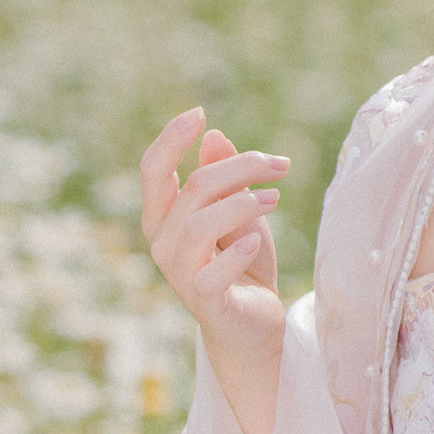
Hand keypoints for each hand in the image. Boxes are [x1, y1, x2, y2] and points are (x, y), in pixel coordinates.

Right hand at [139, 106, 291, 364]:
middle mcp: (163, 243)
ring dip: (243, 204)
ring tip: (275, 199)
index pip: (153, 170)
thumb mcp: (240, 213)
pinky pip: (212, 273)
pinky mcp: (204, 301)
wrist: (257, 321)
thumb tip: (215, 136)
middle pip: (194, 189)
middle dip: (240, 167)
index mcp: (164, 217)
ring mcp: (180, 274)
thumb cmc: (243, 263)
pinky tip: (253, 245)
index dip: (170, 140)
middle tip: (280, 164)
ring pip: (200, 224)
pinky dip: (235, 254)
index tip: (199, 113)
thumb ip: (225, 180)